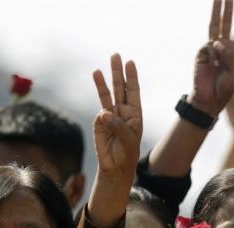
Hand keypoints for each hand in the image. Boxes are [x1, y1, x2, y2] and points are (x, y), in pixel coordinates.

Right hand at [92, 54, 141, 175]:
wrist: (115, 167)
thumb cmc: (127, 154)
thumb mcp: (129, 141)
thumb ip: (118, 126)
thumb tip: (104, 113)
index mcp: (134, 113)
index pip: (133, 91)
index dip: (131, 77)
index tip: (130, 62)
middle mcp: (122, 111)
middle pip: (120, 88)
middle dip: (117, 72)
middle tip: (115, 55)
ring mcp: (110, 116)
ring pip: (107, 95)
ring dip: (103, 82)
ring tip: (98, 69)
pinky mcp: (99, 122)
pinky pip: (100, 113)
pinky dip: (101, 113)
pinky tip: (105, 119)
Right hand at [190, 0, 233, 116]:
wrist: (210, 100)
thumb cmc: (224, 88)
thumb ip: (231, 56)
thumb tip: (217, 42)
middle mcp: (222, 47)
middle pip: (226, 23)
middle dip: (228, 9)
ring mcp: (211, 49)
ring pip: (214, 26)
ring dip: (216, 11)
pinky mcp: (202, 53)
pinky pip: (211, 47)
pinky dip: (214, 56)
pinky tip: (214, 66)